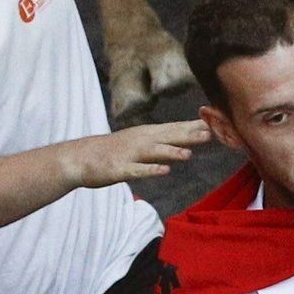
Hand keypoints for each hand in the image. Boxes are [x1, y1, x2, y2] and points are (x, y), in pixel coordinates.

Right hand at [73, 121, 209, 187]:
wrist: (79, 157)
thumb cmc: (112, 151)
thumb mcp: (138, 142)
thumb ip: (160, 142)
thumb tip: (185, 140)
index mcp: (146, 134)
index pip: (174, 128)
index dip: (194, 126)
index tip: (214, 123)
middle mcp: (140, 141)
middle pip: (168, 137)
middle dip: (189, 135)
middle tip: (211, 133)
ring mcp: (129, 155)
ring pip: (154, 153)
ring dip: (171, 152)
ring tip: (189, 154)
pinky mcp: (119, 169)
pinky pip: (137, 171)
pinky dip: (151, 170)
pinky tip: (164, 171)